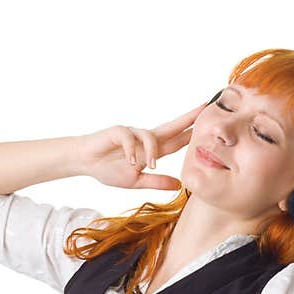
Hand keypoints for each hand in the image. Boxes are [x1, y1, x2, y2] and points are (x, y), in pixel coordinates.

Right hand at [75, 101, 209, 190]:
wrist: (85, 162)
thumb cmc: (109, 169)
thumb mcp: (136, 181)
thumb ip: (157, 181)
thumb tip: (179, 186)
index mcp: (152, 150)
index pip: (177, 141)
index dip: (191, 135)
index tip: (208, 129)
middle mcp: (145, 138)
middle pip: (172, 126)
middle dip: (188, 118)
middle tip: (205, 108)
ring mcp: (132, 133)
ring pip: (151, 136)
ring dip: (153, 151)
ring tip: (150, 165)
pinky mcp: (118, 131)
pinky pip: (130, 138)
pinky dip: (133, 150)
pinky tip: (132, 162)